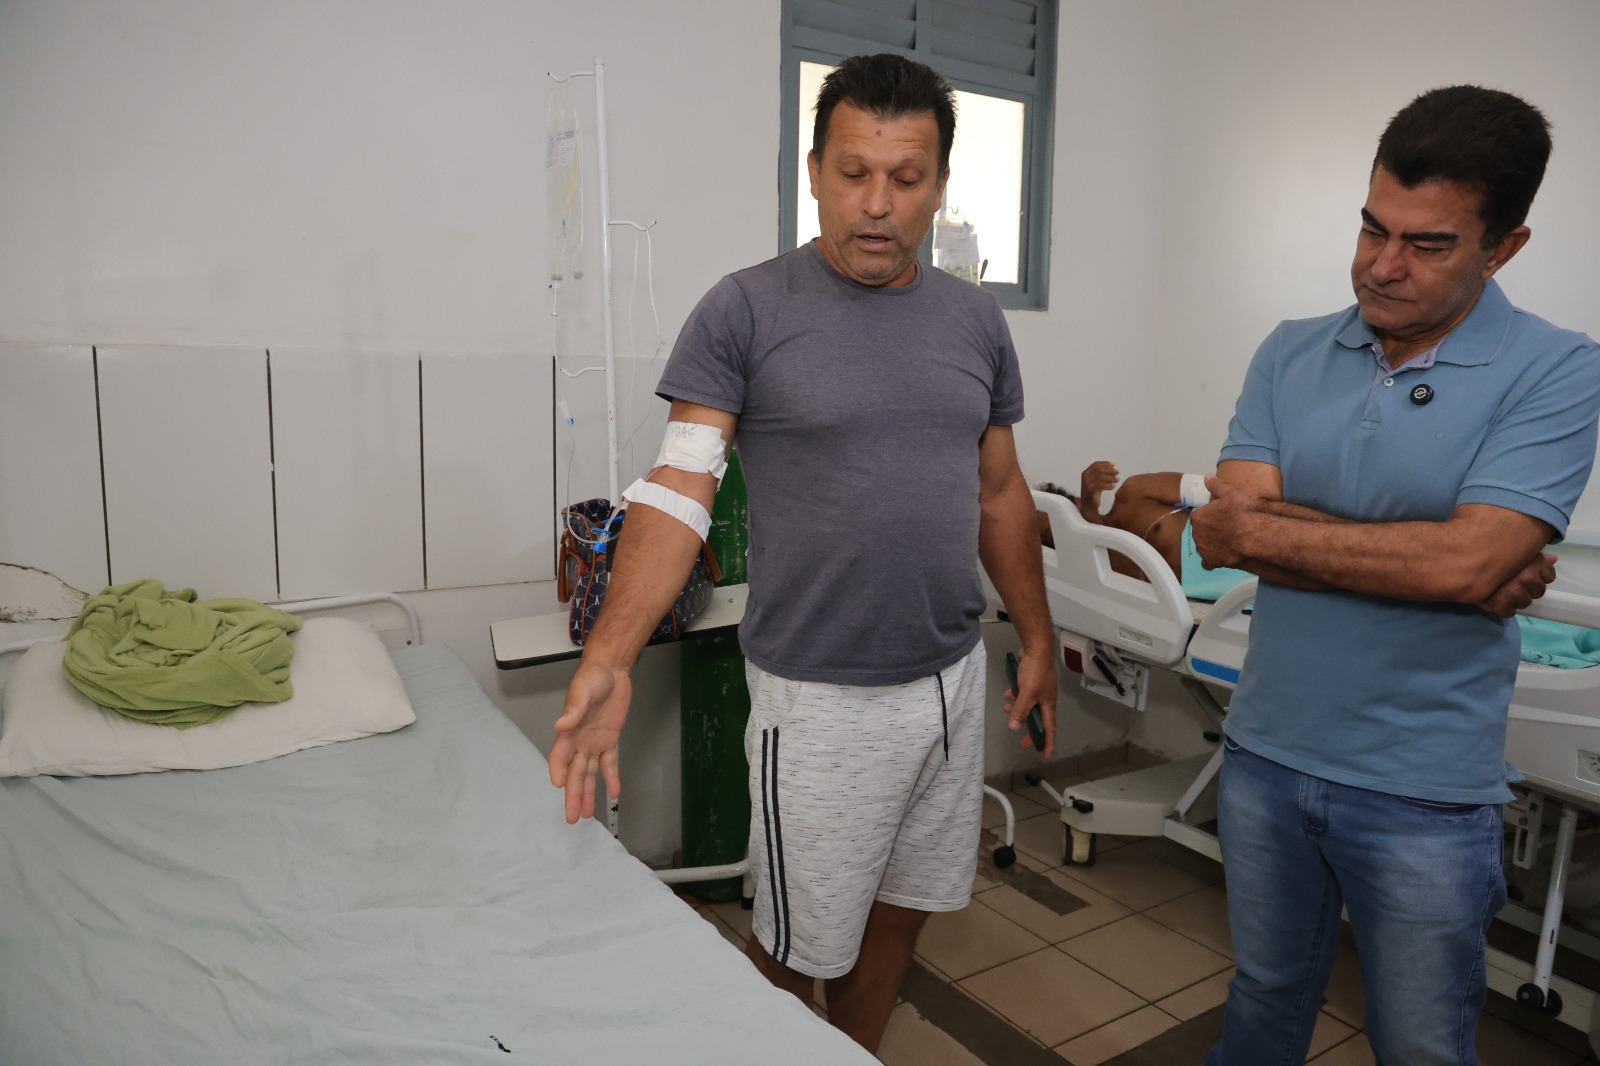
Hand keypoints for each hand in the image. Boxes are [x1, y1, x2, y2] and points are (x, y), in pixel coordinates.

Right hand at [549, 658, 631, 823]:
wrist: (611, 670)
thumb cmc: (592, 678)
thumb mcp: (582, 691)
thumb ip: (573, 711)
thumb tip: (560, 726)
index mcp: (568, 731)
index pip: (559, 757)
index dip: (558, 771)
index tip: (559, 786)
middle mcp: (579, 742)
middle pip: (575, 773)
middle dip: (573, 795)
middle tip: (572, 818)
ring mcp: (594, 743)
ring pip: (590, 773)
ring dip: (589, 794)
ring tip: (587, 815)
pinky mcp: (610, 740)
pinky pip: (610, 763)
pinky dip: (611, 778)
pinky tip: (614, 794)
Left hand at [1003, 648, 1057, 759]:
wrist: (1036, 648)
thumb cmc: (1035, 672)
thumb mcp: (1027, 694)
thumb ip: (1021, 711)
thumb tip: (1015, 727)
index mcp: (1048, 705)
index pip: (1050, 729)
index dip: (1048, 742)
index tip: (1045, 755)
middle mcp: (1046, 699)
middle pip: (1038, 719)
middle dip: (1028, 729)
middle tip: (1021, 741)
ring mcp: (1039, 690)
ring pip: (1028, 706)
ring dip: (1017, 710)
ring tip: (1006, 710)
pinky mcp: (1032, 681)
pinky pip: (1023, 694)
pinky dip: (1015, 696)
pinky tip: (1007, 694)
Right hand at [1078, 461, 1119, 516]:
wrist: (1088, 506)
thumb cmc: (1093, 492)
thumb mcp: (1095, 481)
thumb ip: (1100, 473)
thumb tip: (1112, 466)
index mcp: (1085, 473)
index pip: (1096, 464)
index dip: (1105, 463)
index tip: (1113, 465)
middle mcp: (1085, 477)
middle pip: (1100, 470)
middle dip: (1110, 470)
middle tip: (1118, 473)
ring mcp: (1087, 484)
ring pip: (1102, 477)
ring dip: (1111, 478)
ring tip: (1117, 480)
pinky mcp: (1091, 491)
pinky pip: (1102, 485)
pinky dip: (1109, 485)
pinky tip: (1113, 487)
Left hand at [1191, 475, 1260, 568]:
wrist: (1253, 534)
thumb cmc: (1241, 512)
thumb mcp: (1229, 493)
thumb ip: (1215, 485)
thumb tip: (1207, 477)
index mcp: (1197, 517)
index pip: (1200, 516)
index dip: (1211, 516)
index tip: (1221, 516)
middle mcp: (1196, 534)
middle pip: (1201, 531)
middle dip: (1210, 530)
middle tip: (1225, 529)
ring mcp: (1203, 549)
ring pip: (1203, 546)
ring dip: (1211, 544)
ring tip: (1226, 541)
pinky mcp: (1211, 561)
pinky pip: (1207, 562)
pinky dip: (1212, 559)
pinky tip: (1221, 556)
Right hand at [1477, 553, 1555, 616]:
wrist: (1460, 560)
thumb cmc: (1488, 550)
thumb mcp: (1515, 549)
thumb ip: (1535, 555)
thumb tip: (1553, 559)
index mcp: (1531, 562)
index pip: (1548, 575)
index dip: (1540, 574)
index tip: (1527, 571)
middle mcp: (1526, 577)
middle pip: (1538, 590)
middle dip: (1529, 589)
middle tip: (1514, 583)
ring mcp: (1514, 593)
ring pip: (1525, 602)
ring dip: (1517, 599)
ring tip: (1504, 591)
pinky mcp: (1498, 606)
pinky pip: (1509, 612)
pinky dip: (1504, 608)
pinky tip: (1496, 600)